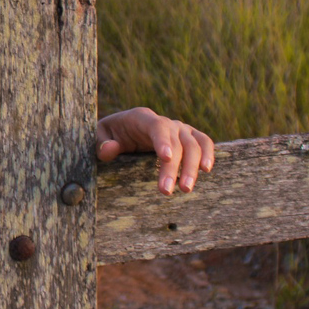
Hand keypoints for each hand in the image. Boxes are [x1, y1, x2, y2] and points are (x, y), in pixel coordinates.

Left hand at [96, 107, 214, 194]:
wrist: (122, 129)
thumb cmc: (110, 134)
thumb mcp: (99, 135)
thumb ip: (102, 143)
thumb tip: (111, 149)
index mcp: (142, 118)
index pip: (157, 127)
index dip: (163, 141)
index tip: (167, 157)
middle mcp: (165, 122)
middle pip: (176, 141)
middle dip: (174, 167)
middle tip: (167, 191)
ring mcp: (179, 129)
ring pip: (194, 144)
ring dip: (192, 166)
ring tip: (186, 189)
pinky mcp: (189, 137)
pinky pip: (204, 142)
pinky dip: (209, 153)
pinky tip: (206, 170)